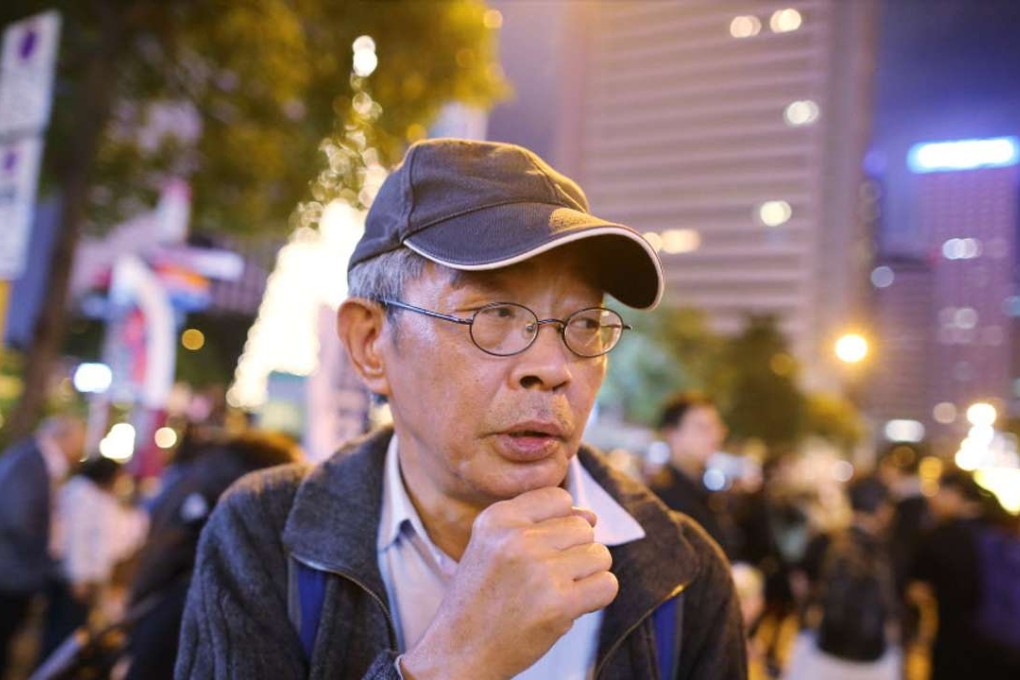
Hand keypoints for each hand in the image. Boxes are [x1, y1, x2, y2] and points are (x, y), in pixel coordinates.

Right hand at [400, 487, 617, 679]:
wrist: (459, 652)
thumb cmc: (481, 599)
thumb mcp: (492, 546)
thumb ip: (538, 524)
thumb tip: (592, 516)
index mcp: (498, 518)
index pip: (559, 498)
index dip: (560, 524)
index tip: (541, 550)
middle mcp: (517, 538)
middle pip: (583, 527)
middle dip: (574, 552)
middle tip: (545, 579)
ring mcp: (539, 570)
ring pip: (599, 555)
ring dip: (586, 575)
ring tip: (555, 592)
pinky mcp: (559, 603)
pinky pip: (607, 585)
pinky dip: (596, 597)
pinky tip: (569, 606)